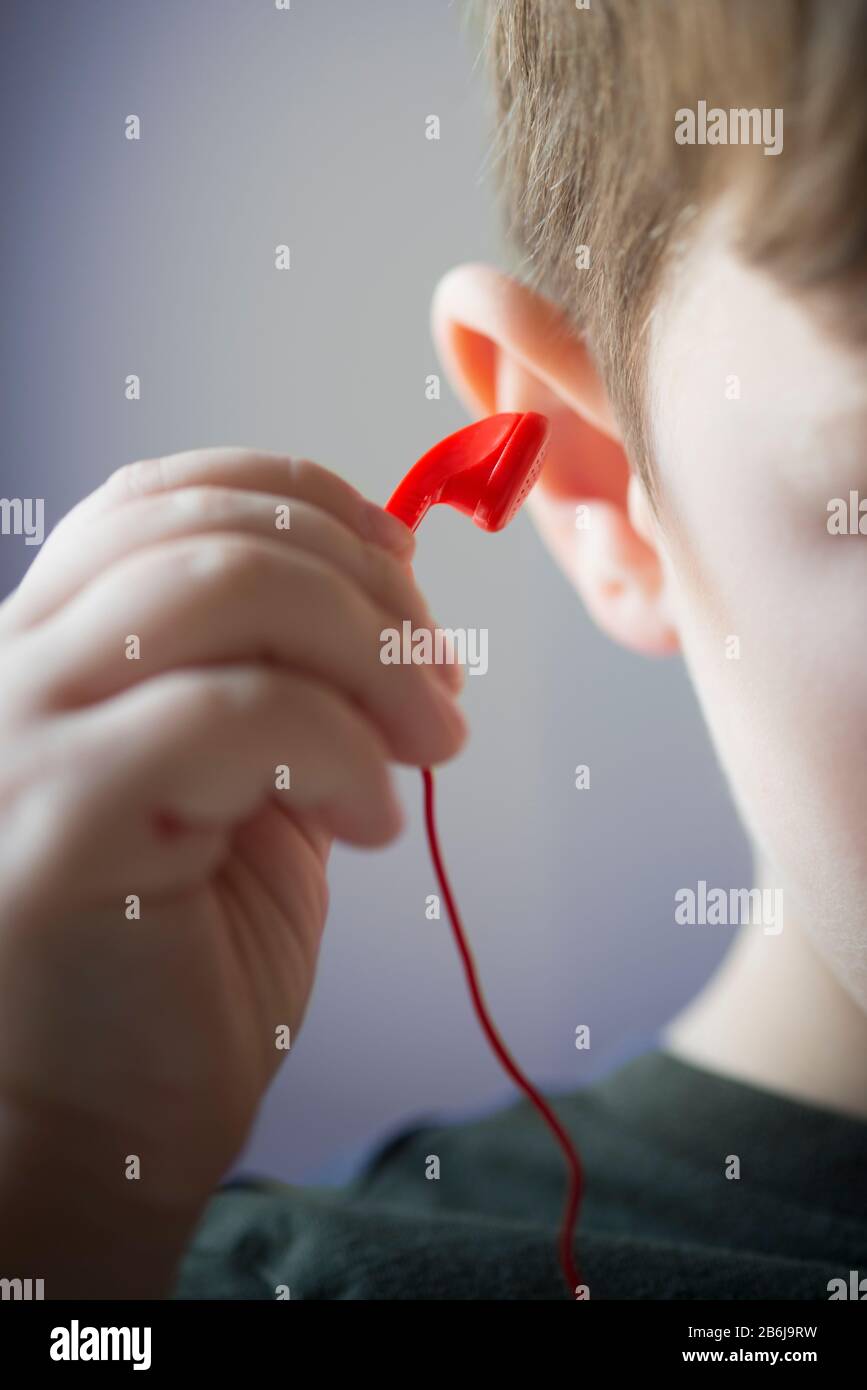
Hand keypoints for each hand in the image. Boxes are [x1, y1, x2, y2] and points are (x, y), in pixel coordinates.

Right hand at [0, 449, 465, 1291]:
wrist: (99, 1130)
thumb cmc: (183, 957)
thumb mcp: (250, 779)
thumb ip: (288, 675)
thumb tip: (391, 587)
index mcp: (54, 644)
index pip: (165, 494)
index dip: (308, 505)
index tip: (406, 575)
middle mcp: (10, 667)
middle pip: (208, 529)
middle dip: (367, 592)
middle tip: (441, 688)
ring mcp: (15, 739)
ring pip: (216, 587)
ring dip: (368, 655)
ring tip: (429, 745)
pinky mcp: (51, 824)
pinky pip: (230, 716)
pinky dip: (339, 750)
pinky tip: (372, 826)